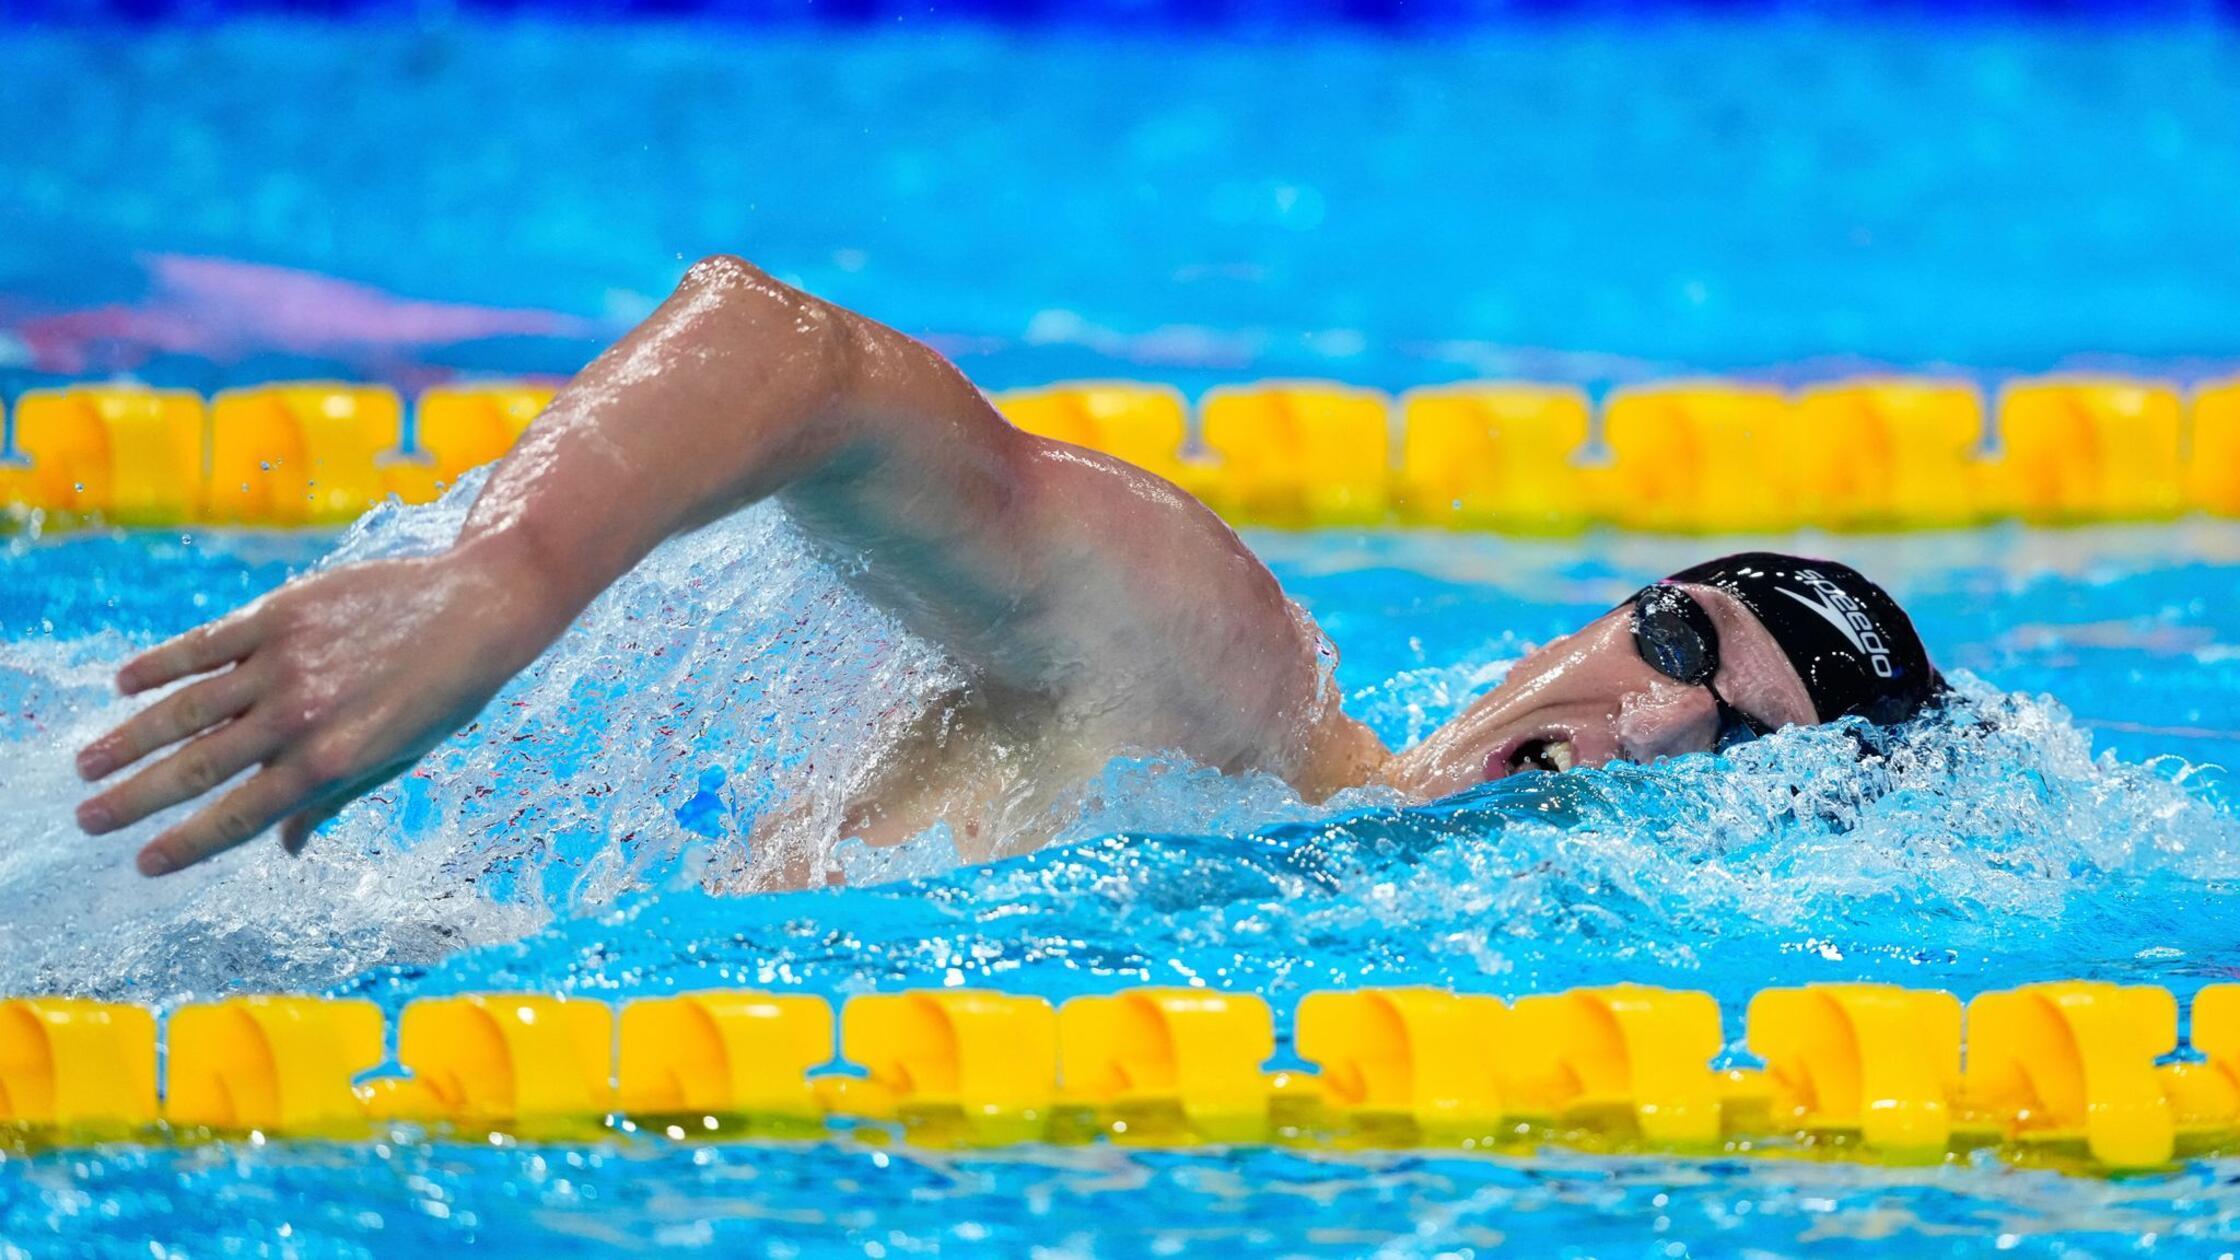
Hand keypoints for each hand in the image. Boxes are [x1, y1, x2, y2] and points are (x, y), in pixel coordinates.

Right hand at [75, 542, 564, 875]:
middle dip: (136, 799)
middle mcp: (302, 715)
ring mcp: (287, 661)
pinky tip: (123, 683)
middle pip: (198, 767)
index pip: (241, 814)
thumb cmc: (443, 694)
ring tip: (86, 763)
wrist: (480, 608)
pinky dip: (160, 664)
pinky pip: (206, 643)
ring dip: (130, 738)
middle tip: (86, 821)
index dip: (187, 843)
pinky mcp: (282, 612)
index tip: (143, 864)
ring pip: (186, 708)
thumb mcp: (398, 758)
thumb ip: (333, 799)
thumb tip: (284, 849)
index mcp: (332, 762)